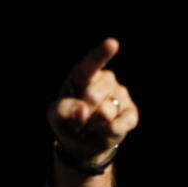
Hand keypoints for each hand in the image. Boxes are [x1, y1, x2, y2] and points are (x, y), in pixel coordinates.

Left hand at [47, 38, 137, 163]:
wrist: (82, 142)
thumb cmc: (68, 121)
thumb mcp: (56, 116)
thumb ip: (62, 110)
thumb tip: (82, 109)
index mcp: (83, 75)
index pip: (91, 63)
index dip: (101, 54)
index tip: (111, 44)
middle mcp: (105, 80)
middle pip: (93, 95)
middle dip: (82, 113)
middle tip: (79, 119)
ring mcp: (121, 94)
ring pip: (107, 111)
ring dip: (94, 125)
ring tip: (92, 124)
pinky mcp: (131, 113)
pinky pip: (122, 123)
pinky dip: (110, 132)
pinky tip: (105, 131)